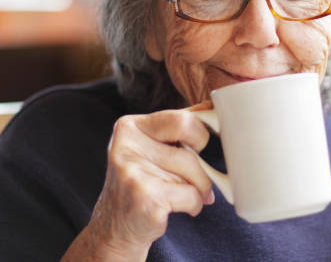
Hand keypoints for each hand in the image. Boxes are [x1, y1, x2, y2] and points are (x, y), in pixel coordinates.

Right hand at [63, 101, 213, 260]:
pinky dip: (194, 204)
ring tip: (185, 193)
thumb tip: (213, 104)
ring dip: (200, 187)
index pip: (182, 119)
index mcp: (130, 126)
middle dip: (202, 163)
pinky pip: (191, 195)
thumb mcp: (153, 145)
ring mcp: (133, 172)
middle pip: (190, 145)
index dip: (200, 133)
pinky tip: (177, 207)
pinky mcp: (145, 198)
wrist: (114, 228)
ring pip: (194, 172)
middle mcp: (127, 146)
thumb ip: (178, 124)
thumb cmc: (143, 181)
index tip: (199, 146)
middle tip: (196, 173)